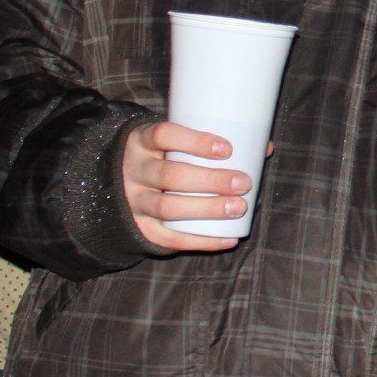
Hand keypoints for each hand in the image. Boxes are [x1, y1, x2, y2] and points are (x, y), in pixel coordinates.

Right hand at [120, 122, 246, 253]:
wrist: (112, 186)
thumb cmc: (159, 158)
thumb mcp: (171, 145)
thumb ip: (210, 144)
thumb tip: (264, 147)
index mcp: (142, 142)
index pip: (163, 135)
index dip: (195, 142)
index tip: (227, 149)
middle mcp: (134, 171)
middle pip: (170, 175)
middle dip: (210, 180)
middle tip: (243, 183)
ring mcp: (134, 202)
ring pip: (168, 208)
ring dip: (207, 209)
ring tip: (237, 207)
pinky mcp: (139, 228)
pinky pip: (169, 239)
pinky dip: (201, 241)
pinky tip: (228, 238)